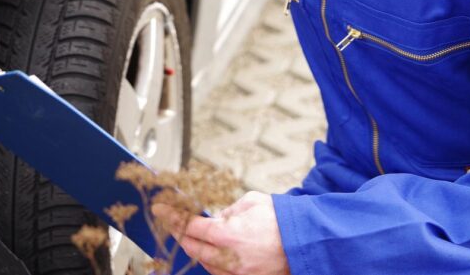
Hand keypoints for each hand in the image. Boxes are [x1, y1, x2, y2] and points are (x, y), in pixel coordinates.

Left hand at [153, 192, 289, 274]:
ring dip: (196, 251)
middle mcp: (230, 258)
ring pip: (205, 265)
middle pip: (192, 248)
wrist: (310, 242)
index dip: (171, 216)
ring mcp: (239, 274)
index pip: (189, 226)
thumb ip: (228, 210)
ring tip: (192, 238)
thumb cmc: (282, 220)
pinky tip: (212, 254)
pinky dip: (213, 264)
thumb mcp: (251, 202)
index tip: (160, 209)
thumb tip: (214, 217)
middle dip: (179, 234)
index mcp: (228, 234)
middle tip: (172, 224)